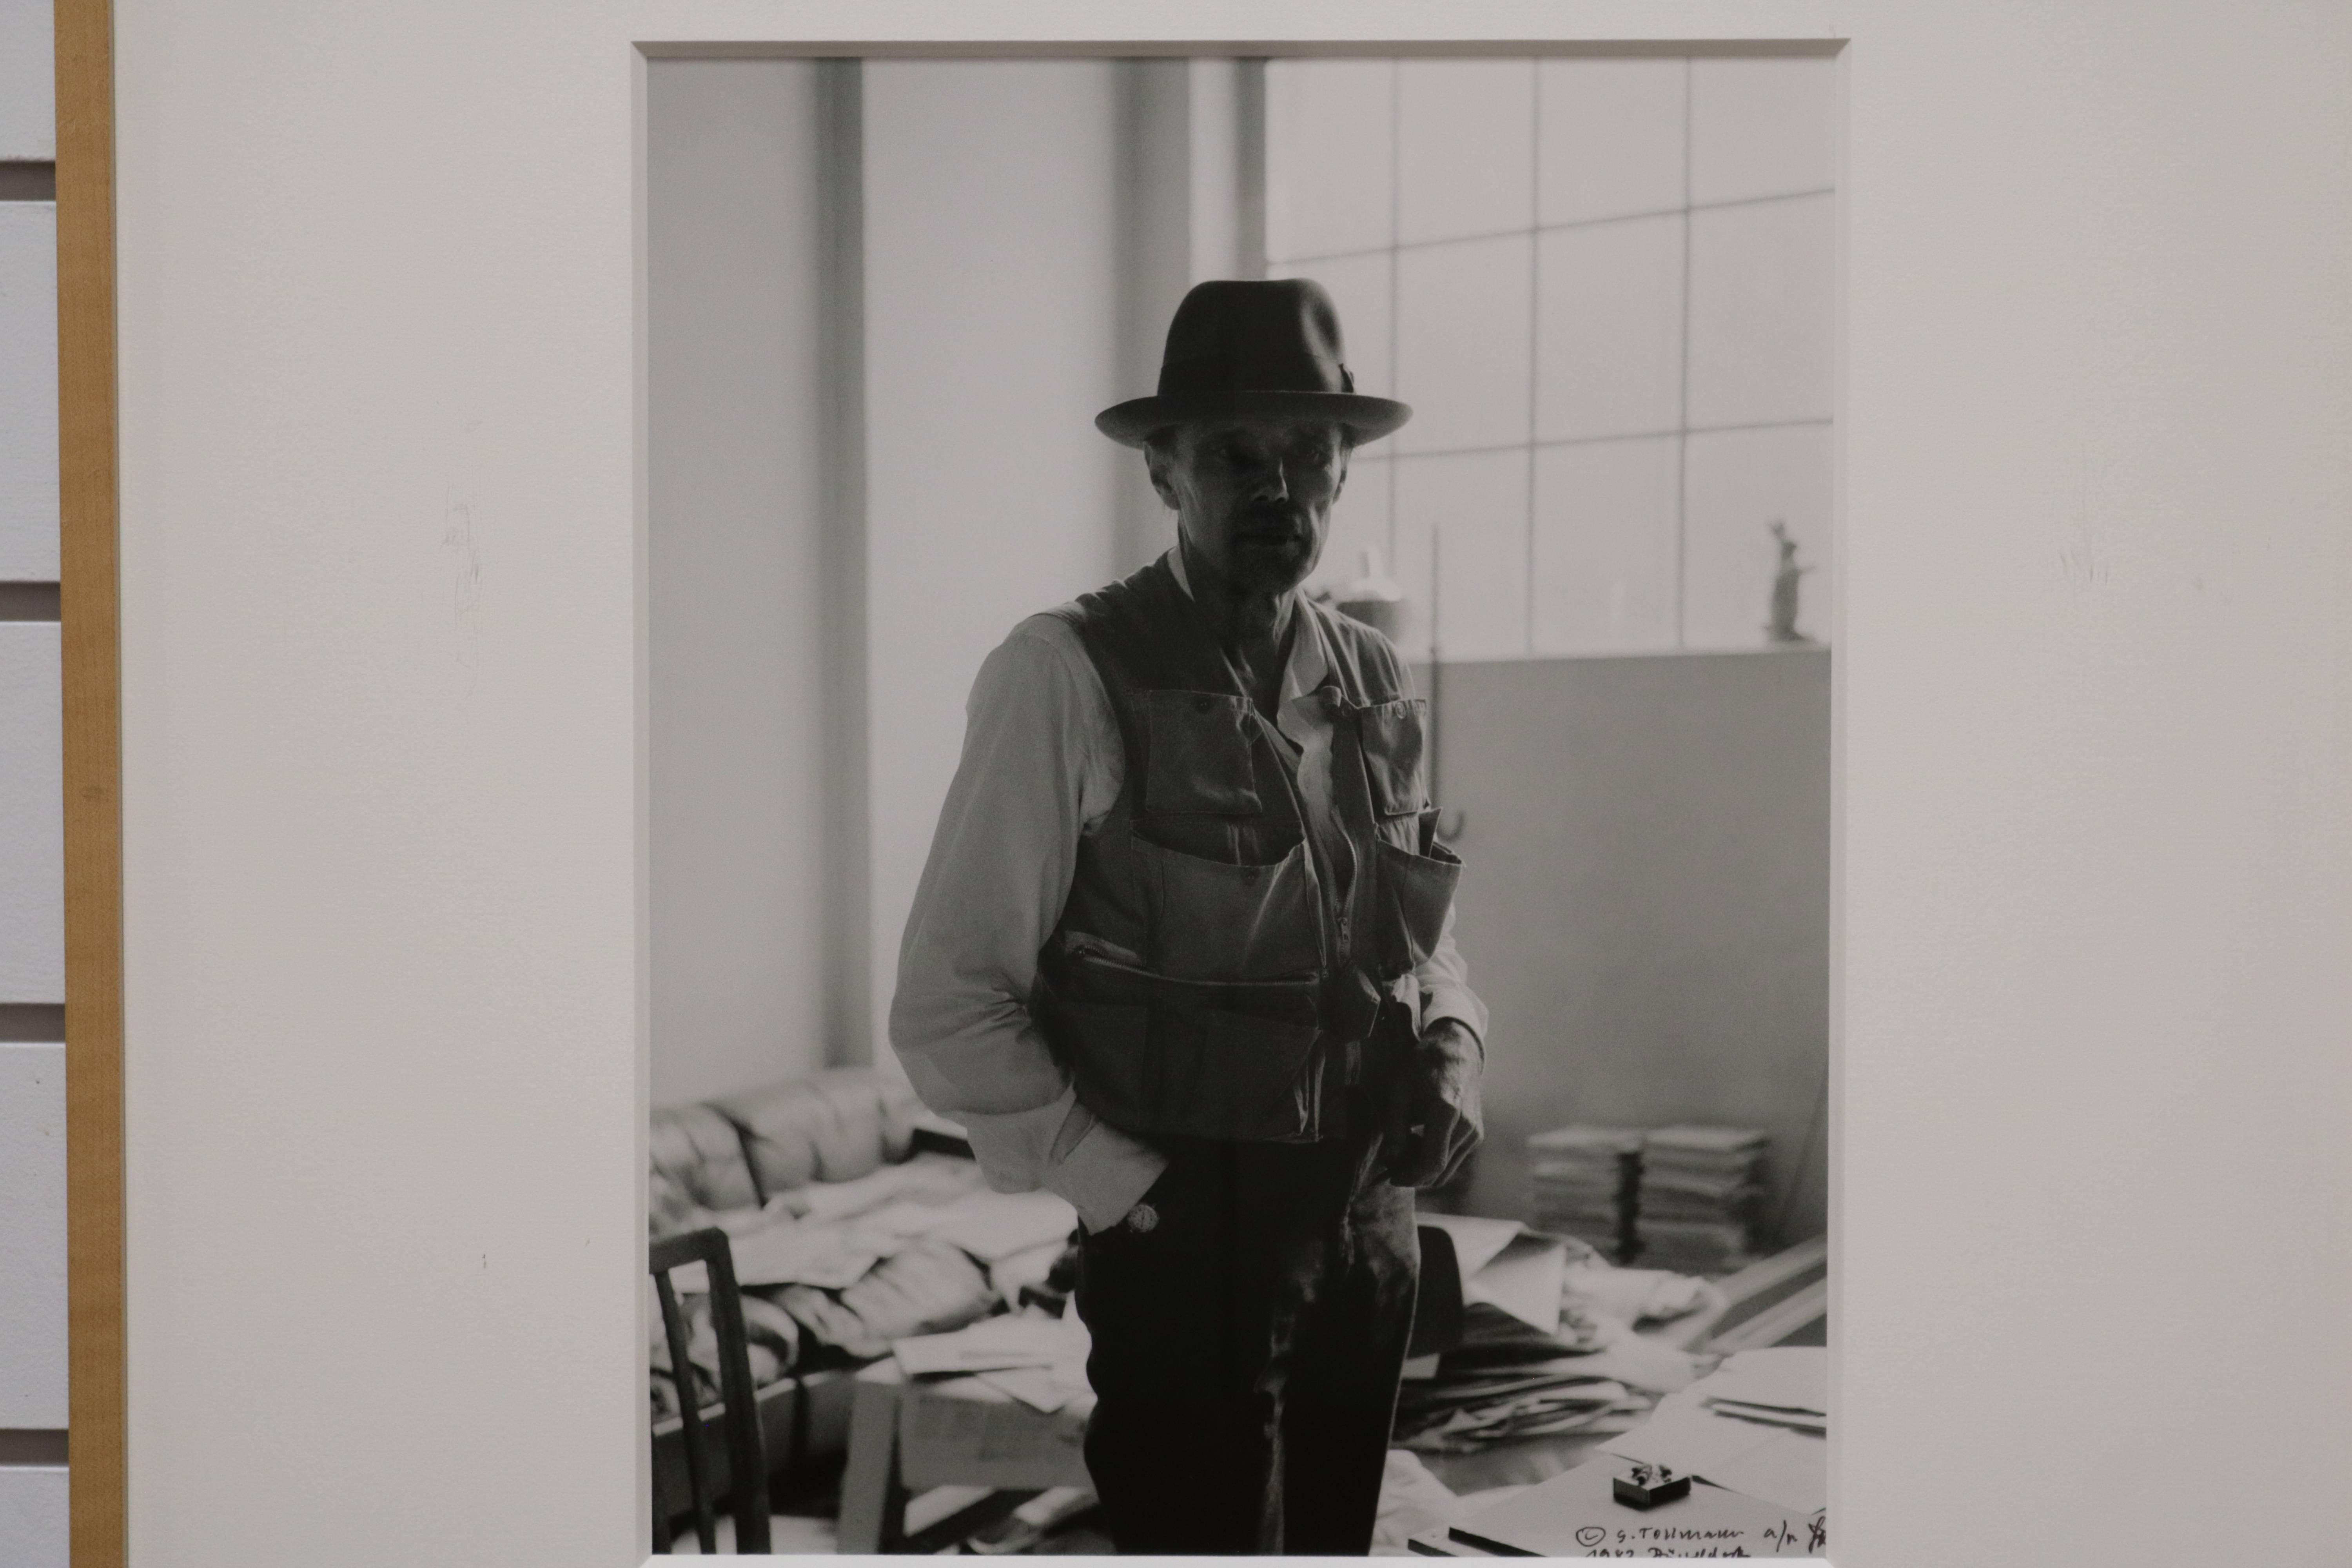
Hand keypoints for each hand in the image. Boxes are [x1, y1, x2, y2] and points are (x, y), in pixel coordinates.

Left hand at [1383, 1018, 1483, 1187]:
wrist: (1457, 1051)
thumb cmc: (1423, 1067)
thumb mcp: (1399, 1092)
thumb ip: (1394, 1129)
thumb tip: (1391, 1161)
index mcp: (1447, 1112)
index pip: (1432, 1163)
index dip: (1410, 1177)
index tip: (1391, 1176)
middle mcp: (1467, 1127)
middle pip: (1440, 1172)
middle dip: (1414, 1175)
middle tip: (1394, 1165)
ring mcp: (1475, 1133)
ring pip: (1447, 1170)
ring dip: (1424, 1169)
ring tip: (1406, 1150)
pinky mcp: (1477, 1135)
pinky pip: (1454, 1159)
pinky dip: (1436, 1160)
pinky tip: (1420, 1142)